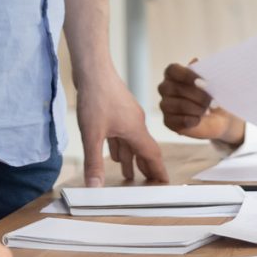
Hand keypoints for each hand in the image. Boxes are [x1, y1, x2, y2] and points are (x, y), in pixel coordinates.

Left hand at [76, 70, 168, 184]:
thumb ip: (94, 162)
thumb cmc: (96, 98)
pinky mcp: (116, 110)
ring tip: (129, 176)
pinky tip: (113, 155)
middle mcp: (135, 122)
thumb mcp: (92, 134)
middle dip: (146, 169)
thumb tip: (95, 188)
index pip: (153, 155)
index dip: (158, 172)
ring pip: (131, 142)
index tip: (164, 186)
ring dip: (130, 159)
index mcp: (135, 129)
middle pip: (144, 150)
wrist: (93, 68)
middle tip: (148, 187)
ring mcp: (126, 115)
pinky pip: (122, 134)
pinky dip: (119, 147)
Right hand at [158, 62, 244, 145]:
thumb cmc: (210, 94)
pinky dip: (193, 120)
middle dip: (197, 95)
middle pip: (176, 88)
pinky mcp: (167, 122)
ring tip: (207, 110)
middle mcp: (164, 88)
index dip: (187, 76)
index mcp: (172, 74)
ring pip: (179, 105)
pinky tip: (199, 119)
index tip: (203, 82)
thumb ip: (201, 71)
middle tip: (211, 100)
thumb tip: (195, 60)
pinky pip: (180, 121)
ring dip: (197, 108)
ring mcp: (164, 105)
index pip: (173, 70)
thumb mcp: (209, 81)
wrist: (216, 117)